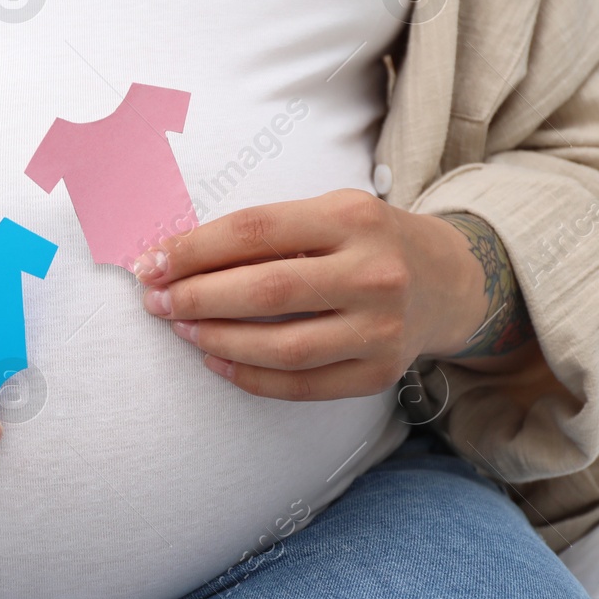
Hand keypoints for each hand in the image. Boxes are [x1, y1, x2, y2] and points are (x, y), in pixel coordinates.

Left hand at [131, 189, 495, 400]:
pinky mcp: (381, 372)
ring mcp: (382, 328)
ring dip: (217, 340)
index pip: (253, 231)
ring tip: (182, 330)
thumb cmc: (364, 241)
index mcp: (352, 217)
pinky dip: (249, 377)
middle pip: (264, 291)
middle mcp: (374, 272)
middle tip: (157, 302)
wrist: (448, 280)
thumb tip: (172, 259)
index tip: (150, 264)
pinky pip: (301, 385)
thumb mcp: (326, 213)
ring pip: (281, 346)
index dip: (192, 250)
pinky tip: (217, 360)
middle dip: (196, 298)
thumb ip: (261, 233)